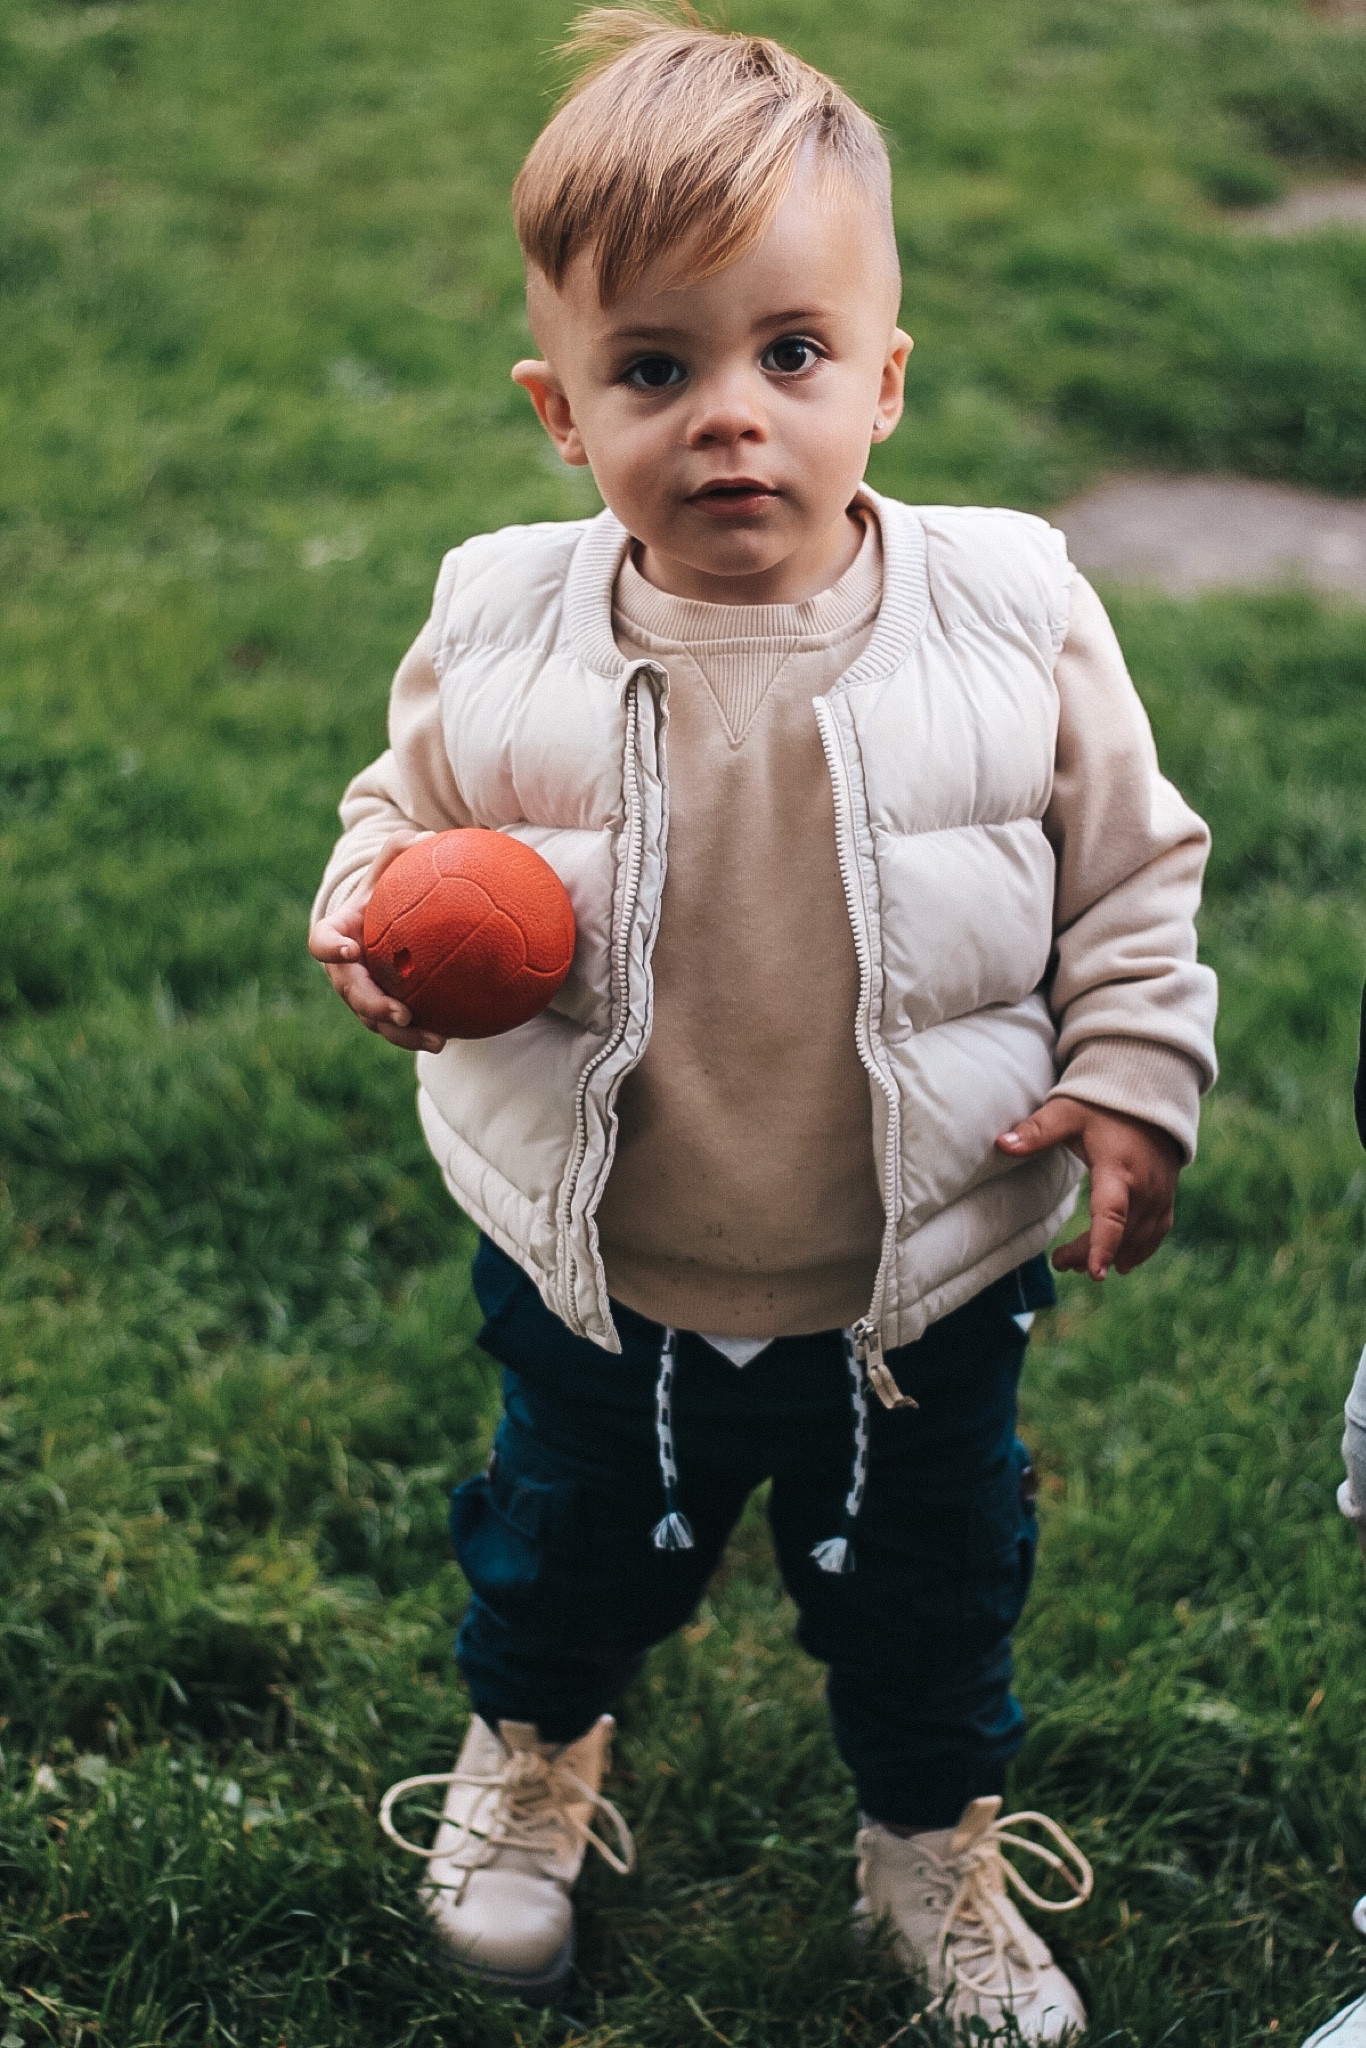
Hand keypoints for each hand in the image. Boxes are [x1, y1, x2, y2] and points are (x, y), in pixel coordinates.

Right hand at [308, 831, 446, 1052]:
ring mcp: (361, 996)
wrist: (379, 927)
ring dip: (404, 1034)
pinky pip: (397, 1028)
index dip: (330, 948)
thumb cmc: (382, 896)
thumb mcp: (386, 872)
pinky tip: (451, 1037)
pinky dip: (420, 1034)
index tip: (349, 950)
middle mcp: (343, 972)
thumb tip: (425, 836)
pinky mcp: (381, 1013)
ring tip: (437, 1040)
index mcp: (336, 936)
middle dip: (373, 1007)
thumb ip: (398, 851)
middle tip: (400, 1013)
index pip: (322, 942)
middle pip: (352, 994)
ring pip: (376, 1021)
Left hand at [996, 1097, 1181, 1280]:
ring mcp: (1160, 1196)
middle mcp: (1145, 1188)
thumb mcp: (1067, 1113)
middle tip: (1059, 1262)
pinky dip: (1137, 1250)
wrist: (1149, 1099)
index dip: (1103, 1245)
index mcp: (1119, 1170)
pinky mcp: (1166, 1199)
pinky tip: (1119, 1262)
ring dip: (1110, 1256)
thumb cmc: (1102, 1107)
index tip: (1095, 1274)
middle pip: (1119, 1236)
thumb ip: (1037, 1130)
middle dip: (1088, 1255)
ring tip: (1076, 1262)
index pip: (1112, 1215)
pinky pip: (1155, 1234)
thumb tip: (1001, 1144)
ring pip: (1137, 1240)